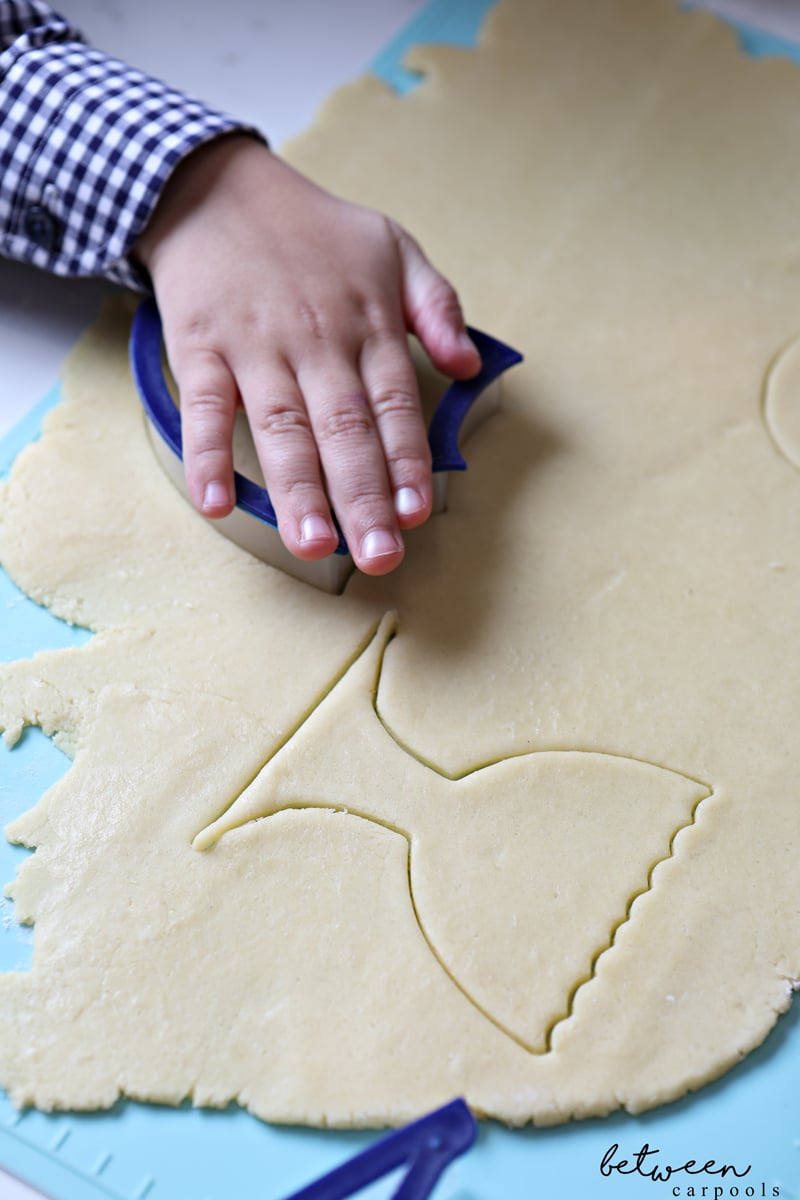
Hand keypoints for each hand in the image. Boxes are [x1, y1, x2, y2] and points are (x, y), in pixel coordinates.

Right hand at [134, 135, 480, 575]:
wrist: (216, 188)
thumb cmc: (314, 230)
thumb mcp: (393, 247)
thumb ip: (437, 307)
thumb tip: (469, 367)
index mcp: (367, 327)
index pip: (395, 407)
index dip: (407, 463)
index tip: (416, 514)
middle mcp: (316, 343)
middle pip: (345, 432)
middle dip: (363, 498)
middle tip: (377, 556)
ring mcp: (256, 348)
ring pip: (282, 429)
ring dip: (298, 490)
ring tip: (314, 545)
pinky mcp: (200, 348)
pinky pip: (203, 408)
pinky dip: (207, 456)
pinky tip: (217, 504)